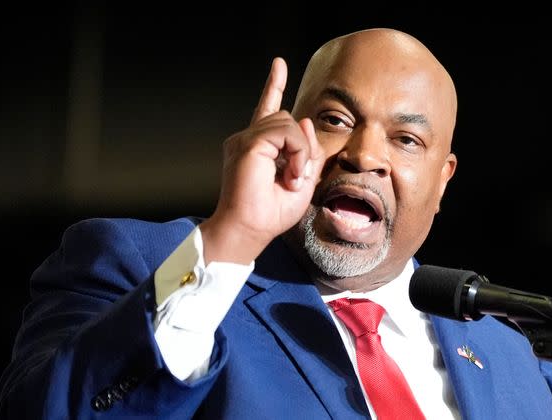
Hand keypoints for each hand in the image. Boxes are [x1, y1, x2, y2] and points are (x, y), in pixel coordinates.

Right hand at [200, 57, 323, 264]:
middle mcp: (247, 139)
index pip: (267, 109)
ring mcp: (244, 140)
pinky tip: (290, 174)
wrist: (249, 230)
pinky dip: (296, 152)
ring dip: (300, 152)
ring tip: (292, 179)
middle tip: (296, 178)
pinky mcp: (248, 144)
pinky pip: (286, 132)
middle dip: (301, 146)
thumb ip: (307, 150)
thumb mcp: (302, 180)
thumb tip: (306, 120)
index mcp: (258, 147)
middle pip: (286, 118)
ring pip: (288, 122)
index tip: (279, 64)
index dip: (274, 85)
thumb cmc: (271, 213)